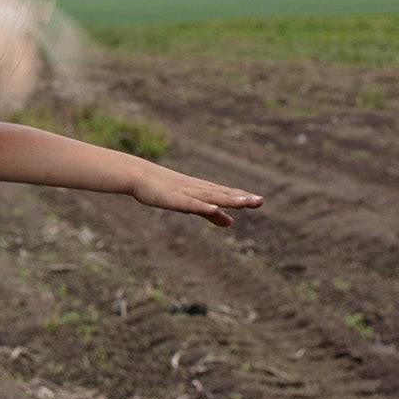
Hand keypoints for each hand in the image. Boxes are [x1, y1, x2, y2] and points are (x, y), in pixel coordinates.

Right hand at [131, 169, 262, 226]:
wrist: (138, 175)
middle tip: (260, 201)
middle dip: (241, 198)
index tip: (259, 200)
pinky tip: (213, 207)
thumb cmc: (164, 189)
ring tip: (243, 202)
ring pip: (209, 196)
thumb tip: (232, 223)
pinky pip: (189, 203)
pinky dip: (202, 205)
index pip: (226, 194)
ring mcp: (185, 192)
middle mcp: (197, 189)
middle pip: (222, 194)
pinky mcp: (172, 198)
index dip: (243, 197)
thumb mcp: (191, 204)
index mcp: (203, 191)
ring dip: (226, 199)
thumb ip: (212, 214)